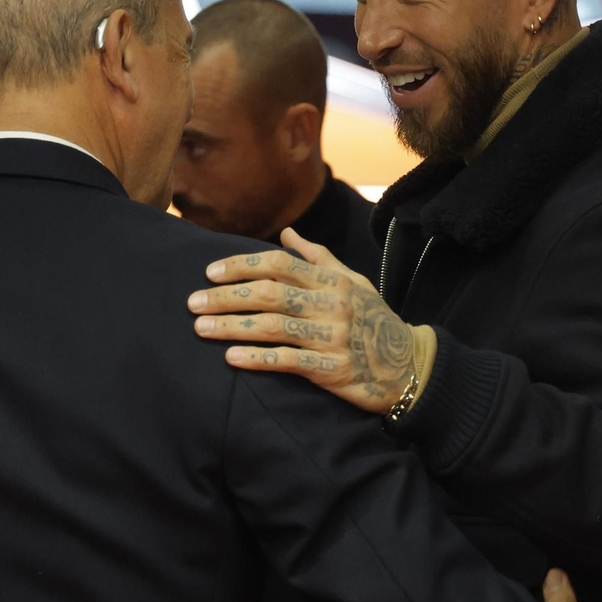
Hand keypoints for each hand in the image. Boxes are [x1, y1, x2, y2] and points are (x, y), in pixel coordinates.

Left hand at [188, 228, 435, 413]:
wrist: (409, 366)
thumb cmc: (374, 320)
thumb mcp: (353, 282)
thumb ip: (318, 257)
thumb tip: (288, 232)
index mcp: (332, 280)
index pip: (279, 263)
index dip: (241, 266)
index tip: (210, 272)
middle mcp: (331, 304)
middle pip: (269, 293)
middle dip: (226, 296)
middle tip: (193, 303)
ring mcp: (332, 336)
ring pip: (273, 326)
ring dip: (232, 326)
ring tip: (201, 329)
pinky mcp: (332, 369)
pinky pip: (288, 361)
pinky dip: (257, 358)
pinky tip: (231, 358)